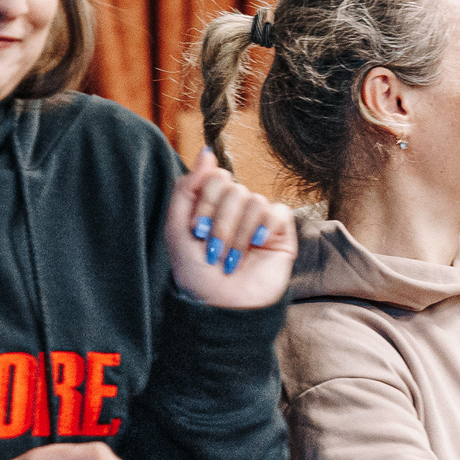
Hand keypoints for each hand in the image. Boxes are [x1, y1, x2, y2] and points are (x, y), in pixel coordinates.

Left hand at [167, 148, 297, 309]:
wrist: (222, 308)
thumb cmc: (198, 276)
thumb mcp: (177, 231)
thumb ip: (186, 189)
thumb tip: (206, 151)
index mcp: (212, 205)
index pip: (213, 178)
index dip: (204, 204)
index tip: (197, 233)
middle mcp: (236, 208)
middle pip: (232, 188)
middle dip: (220, 224)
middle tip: (214, 252)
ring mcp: (259, 219)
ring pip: (253, 200)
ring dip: (237, 235)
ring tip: (231, 260)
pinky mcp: (281, 232)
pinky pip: (277, 211)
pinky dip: (264, 228)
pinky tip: (257, 246)